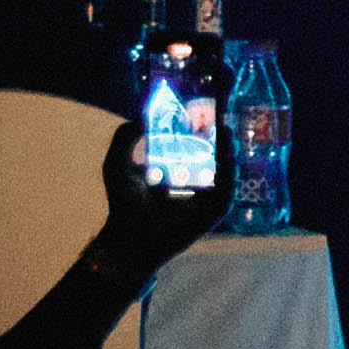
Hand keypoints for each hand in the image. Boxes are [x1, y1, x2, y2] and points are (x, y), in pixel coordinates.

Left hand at [91, 116, 234, 270]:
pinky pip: (227, 193)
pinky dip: (231, 176)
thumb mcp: (117, 163)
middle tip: (222, 120)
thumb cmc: (122, 203)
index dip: (200, 131)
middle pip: (214, 158)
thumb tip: (142, 116)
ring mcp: (204, 201)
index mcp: (174, 174)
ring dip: (230, 154)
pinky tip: (229, 158)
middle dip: (221, 140)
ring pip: (225, 174)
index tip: (204, 114)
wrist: (128, 235)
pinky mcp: (211, 215)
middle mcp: (192, 186)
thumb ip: (125, 137)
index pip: (193, 149)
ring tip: (228, 133)